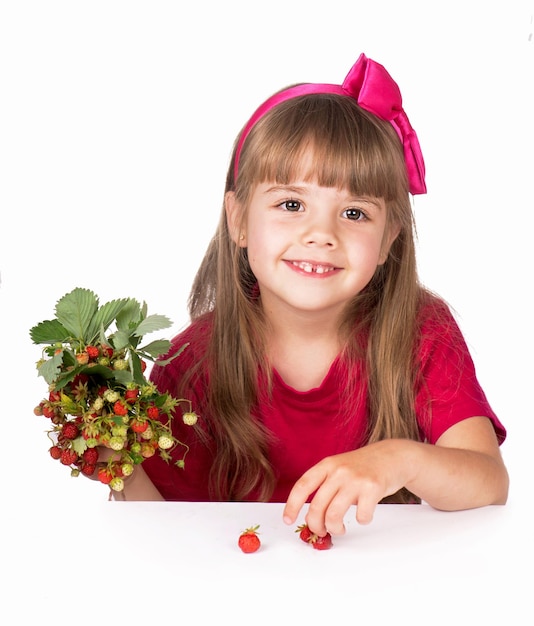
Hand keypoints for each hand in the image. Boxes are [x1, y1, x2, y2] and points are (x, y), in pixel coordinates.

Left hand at [283, 440, 413, 535]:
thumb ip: (325, 486)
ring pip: (334, 516)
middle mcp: (339, 470)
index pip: (302, 486)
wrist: (392, 456)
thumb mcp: (339, 467)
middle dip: (316, 526)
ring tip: (340, 529)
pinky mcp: (373, 488)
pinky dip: (361, 521)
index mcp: (327, 465)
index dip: (292, 505)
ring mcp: (356, 479)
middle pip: (317, 507)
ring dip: (335, 529)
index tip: (288, 520)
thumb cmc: (363, 466)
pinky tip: (364, 514)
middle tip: (321, 531)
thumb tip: (311, 516)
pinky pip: (360, 516)